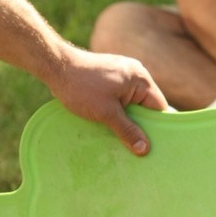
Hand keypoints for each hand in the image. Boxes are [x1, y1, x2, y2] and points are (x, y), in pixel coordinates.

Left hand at [49, 45, 167, 153]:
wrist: (56, 67)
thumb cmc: (82, 88)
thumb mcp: (106, 113)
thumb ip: (127, 131)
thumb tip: (145, 149)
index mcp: (140, 78)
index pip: (159, 106)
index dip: (159, 126)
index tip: (157, 146)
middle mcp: (135, 73)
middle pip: (146, 105)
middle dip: (141, 124)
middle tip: (140, 148)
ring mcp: (122, 73)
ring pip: (132, 102)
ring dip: (127, 118)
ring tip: (124, 139)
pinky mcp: (110, 76)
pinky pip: (121, 97)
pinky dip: (118, 110)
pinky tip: (112, 124)